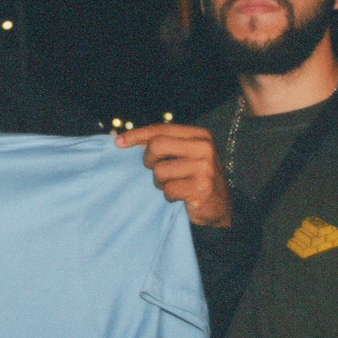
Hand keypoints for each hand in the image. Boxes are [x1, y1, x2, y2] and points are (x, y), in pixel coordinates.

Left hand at [115, 124, 230, 226]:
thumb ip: (164, 144)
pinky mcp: (203, 187)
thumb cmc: (194, 179)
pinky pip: (169, 190)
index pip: (161, 130)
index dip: (137, 135)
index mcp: (200, 135)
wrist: (219, 208)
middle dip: (150, 161)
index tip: (118, 142)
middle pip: (157, 145)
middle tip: (158, 171)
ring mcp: (206, 167)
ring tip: (174, 185)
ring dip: (161, 183)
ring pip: (160, 171)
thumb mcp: (184, 155)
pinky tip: (181, 197)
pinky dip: (170, 196)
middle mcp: (205, 147)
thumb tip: (124, 140)